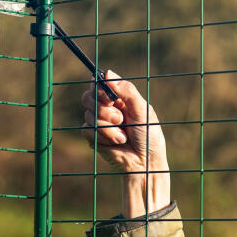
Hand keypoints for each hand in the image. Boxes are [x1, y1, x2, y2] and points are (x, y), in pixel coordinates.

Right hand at [81, 70, 169, 217]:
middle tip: (119, 118)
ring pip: (88, 114)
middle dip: (103, 109)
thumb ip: (126, 91)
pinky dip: (103, 136)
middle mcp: (106, 108)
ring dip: (107, 127)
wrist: (145, 163)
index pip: (98, 84)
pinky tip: (116, 143)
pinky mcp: (93, 137)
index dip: (99, 88)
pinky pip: (87, 129)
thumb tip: (107, 72)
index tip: (110, 98)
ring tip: (123, 136)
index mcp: (118, 98)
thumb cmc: (149, 135)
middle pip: (87, 96)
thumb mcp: (142, 110)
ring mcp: (98, 122)